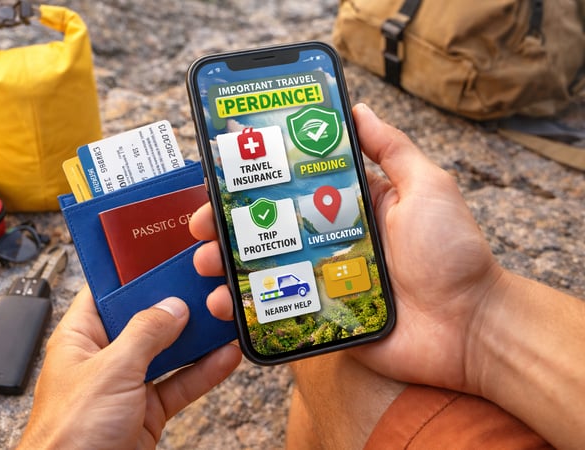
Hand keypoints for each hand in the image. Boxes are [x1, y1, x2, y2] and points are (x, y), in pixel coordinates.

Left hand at [17, 285, 240, 448]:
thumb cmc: (69, 433)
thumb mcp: (111, 370)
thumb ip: (145, 334)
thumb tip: (172, 308)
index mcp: (80, 338)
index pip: (106, 293)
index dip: (132, 274)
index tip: (161, 256)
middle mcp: (104, 357)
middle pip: (144, 320)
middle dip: (174, 306)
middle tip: (203, 285)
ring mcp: (128, 384)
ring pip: (168, 352)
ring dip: (196, 339)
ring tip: (223, 316)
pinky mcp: (147, 410)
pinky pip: (180, 384)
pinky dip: (203, 372)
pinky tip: (225, 357)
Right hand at [190, 103, 502, 393]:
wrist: (470, 327)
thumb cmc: (452, 253)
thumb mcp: (426, 187)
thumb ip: (391, 149)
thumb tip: (358, 109)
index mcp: (349, 206)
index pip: (292, 187)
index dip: (255, 181)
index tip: (221, 175)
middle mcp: (330, 241)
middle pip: (267, 228)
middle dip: (228, 224)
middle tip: (200, 223)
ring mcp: (322, 281)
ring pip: (263, 269)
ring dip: (228, 264)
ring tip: (207, 262)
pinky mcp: (321, 316)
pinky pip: (276, 310)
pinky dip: (245, 309)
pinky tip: (223, 304)